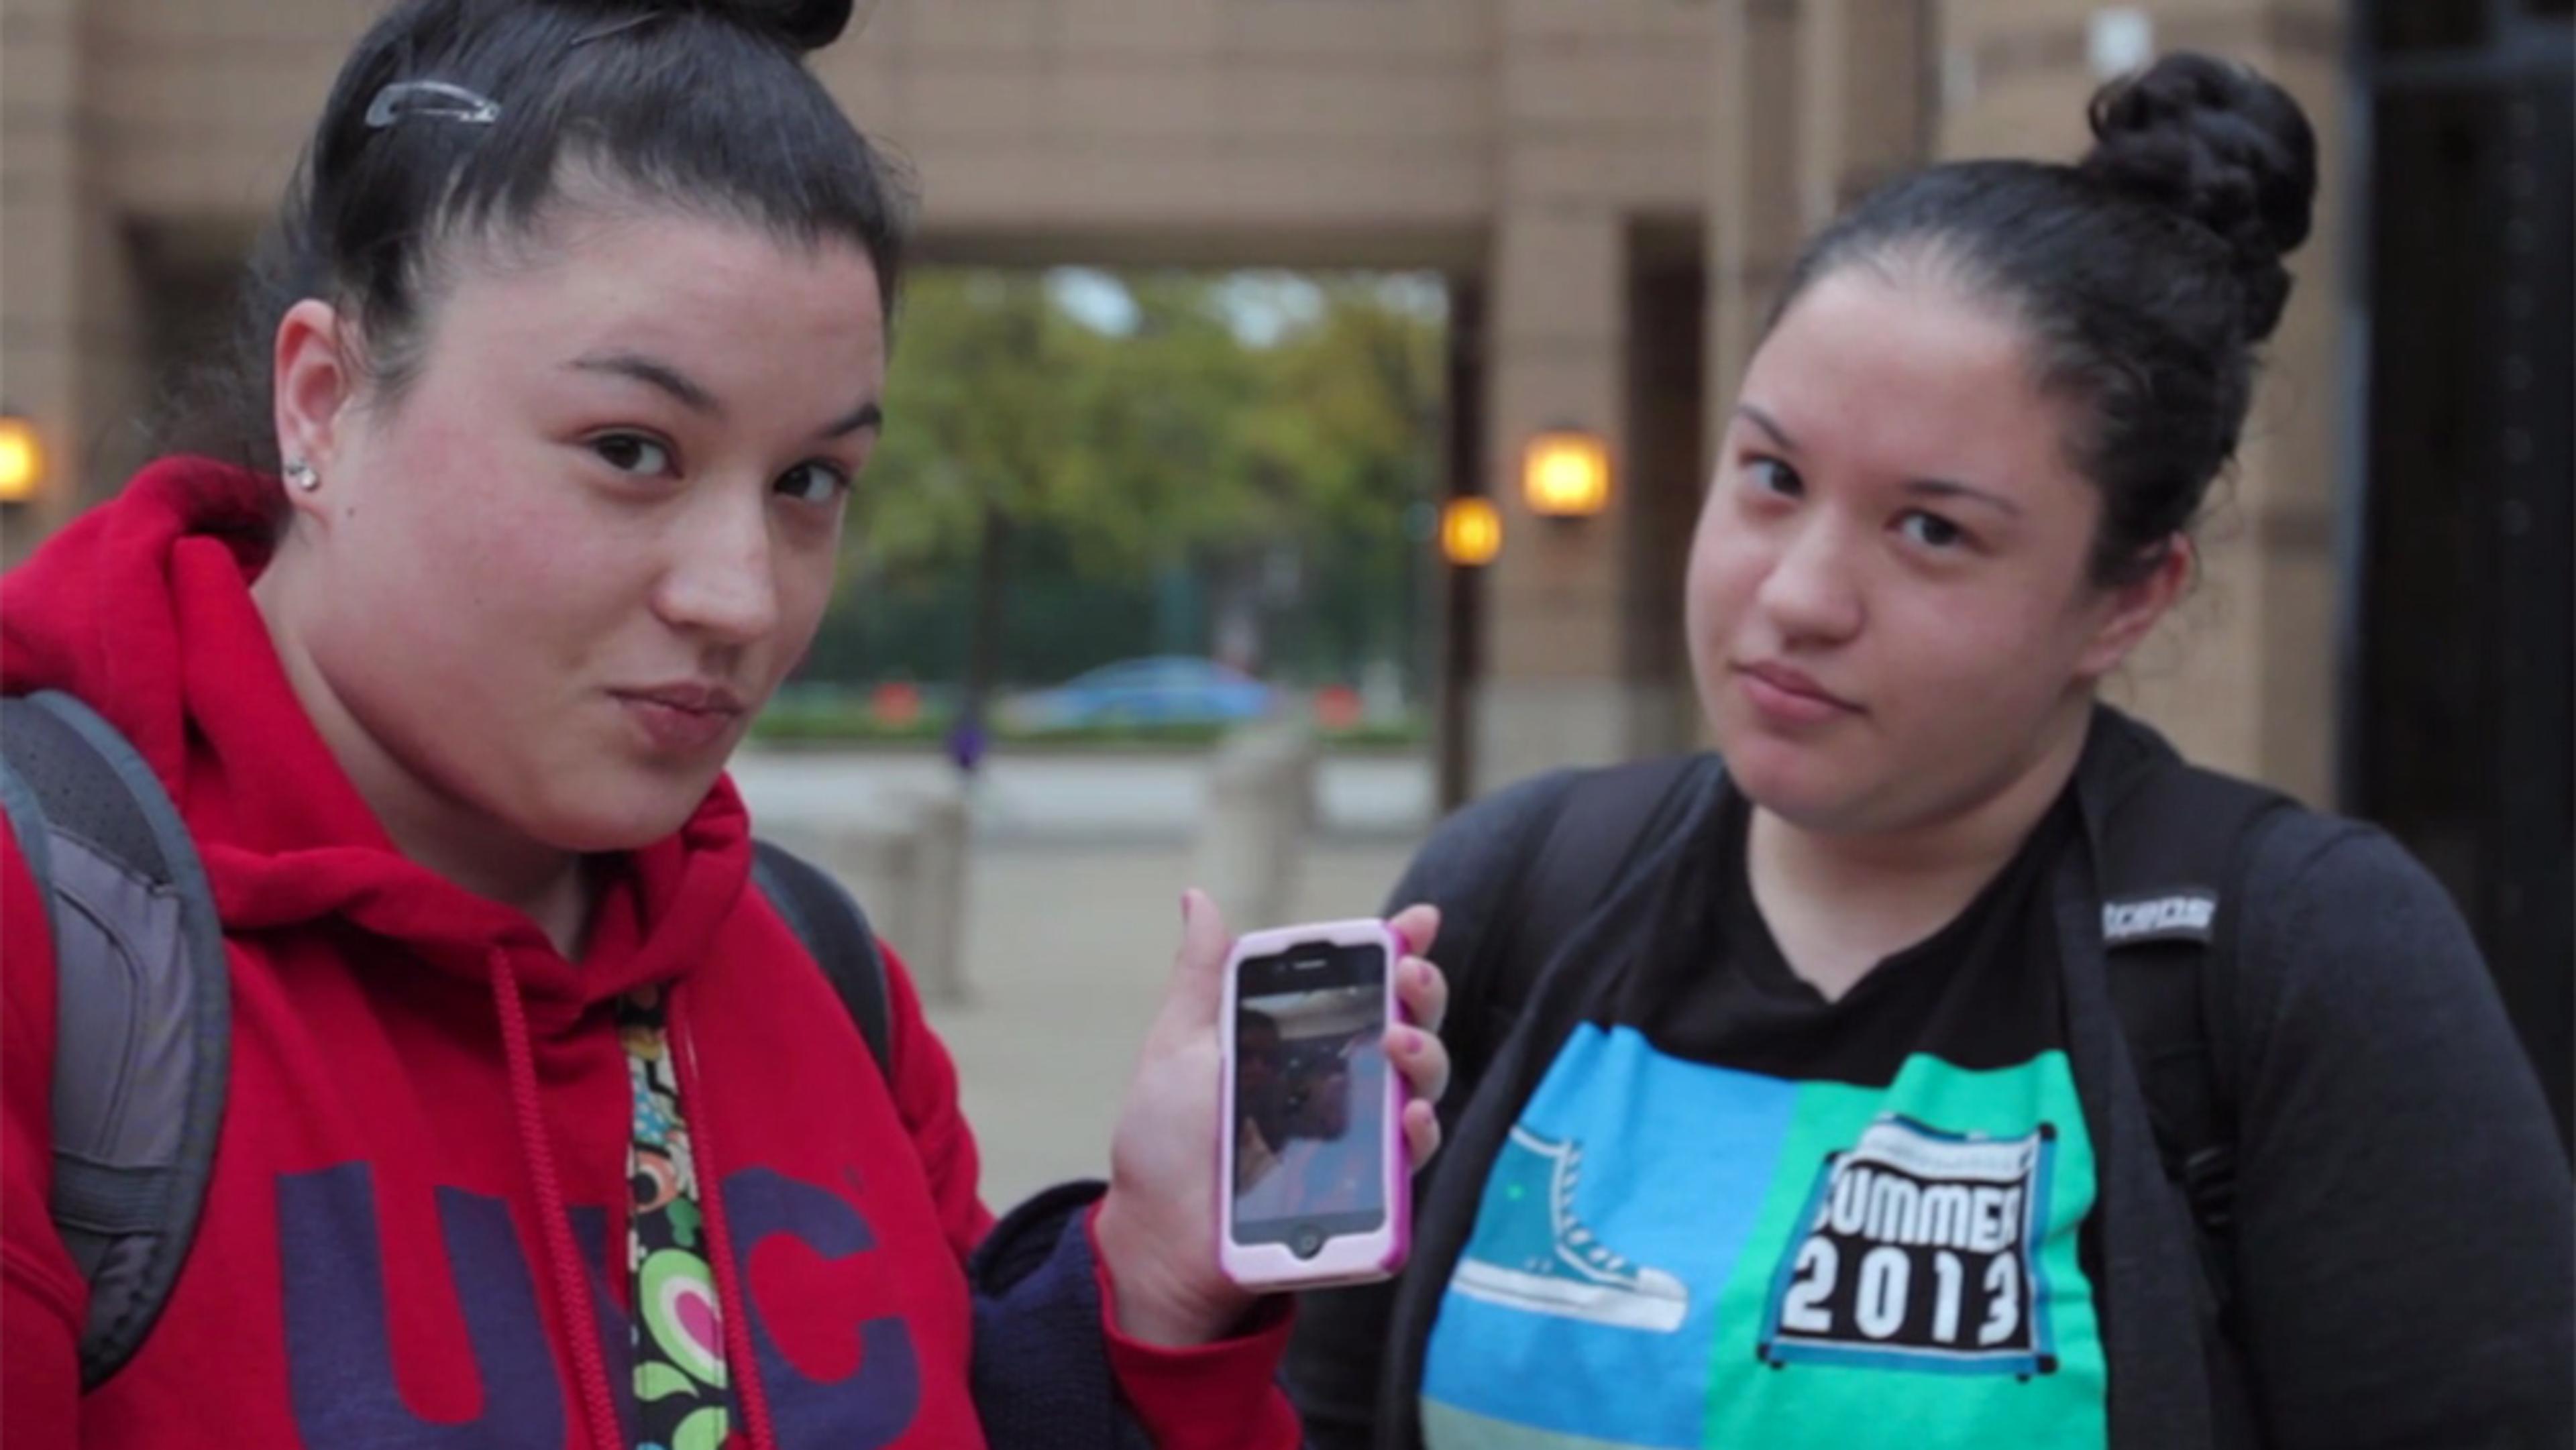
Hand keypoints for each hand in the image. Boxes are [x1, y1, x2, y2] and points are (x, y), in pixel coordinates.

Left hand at [1091, 890, 1450, 1346]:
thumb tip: (1198, 899)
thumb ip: (1205, 979)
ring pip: (1424, 1086)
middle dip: (1423, 989)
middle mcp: (1344, 1084)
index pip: (1364, 984)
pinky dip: (1419, 1131)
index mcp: (1303, 1042)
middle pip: (1410, 1024)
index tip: (1417, 919)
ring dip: (1426, 1053)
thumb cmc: (1165, 1145)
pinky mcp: (1369, 1194)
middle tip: (1411, 971)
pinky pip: (1413, 1160)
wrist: (1156, 1239)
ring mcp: (1361, 1139)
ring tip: (1399, 1039)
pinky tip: (1406, 1115)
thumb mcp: (1180, 1048)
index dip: (1398, 947)